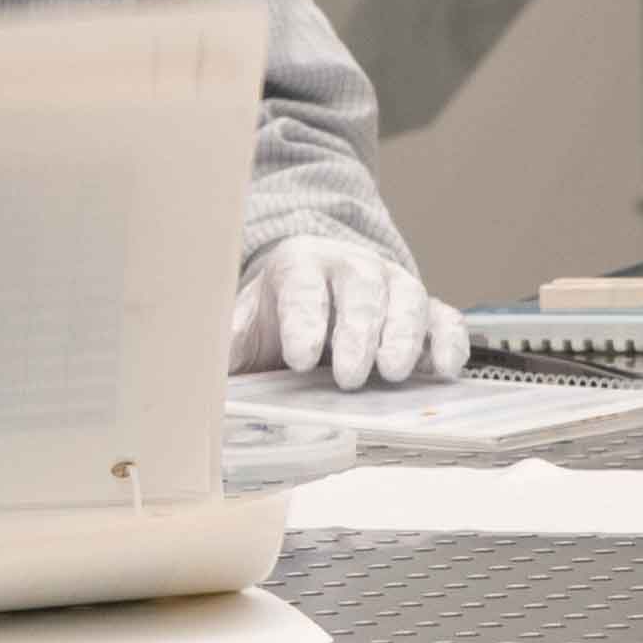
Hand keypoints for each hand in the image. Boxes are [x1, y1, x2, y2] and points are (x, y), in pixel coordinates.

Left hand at [230, 236, 466, 391]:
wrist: (313, 300)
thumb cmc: (276, 319)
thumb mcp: (241, 329)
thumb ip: (223, 346)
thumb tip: (194, 377)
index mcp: (299, 265)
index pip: (303, 286)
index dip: (302, 321)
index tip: (297, 358)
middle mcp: (350, 267)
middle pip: (360, 288)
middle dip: (357, 332)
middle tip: (349, 375)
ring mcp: (391, 286)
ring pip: (407, 298)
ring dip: (403, 336)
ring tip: (393, 372)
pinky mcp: (423, 312)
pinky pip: (444, 319)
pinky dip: (449, 342)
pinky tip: (445, 370)